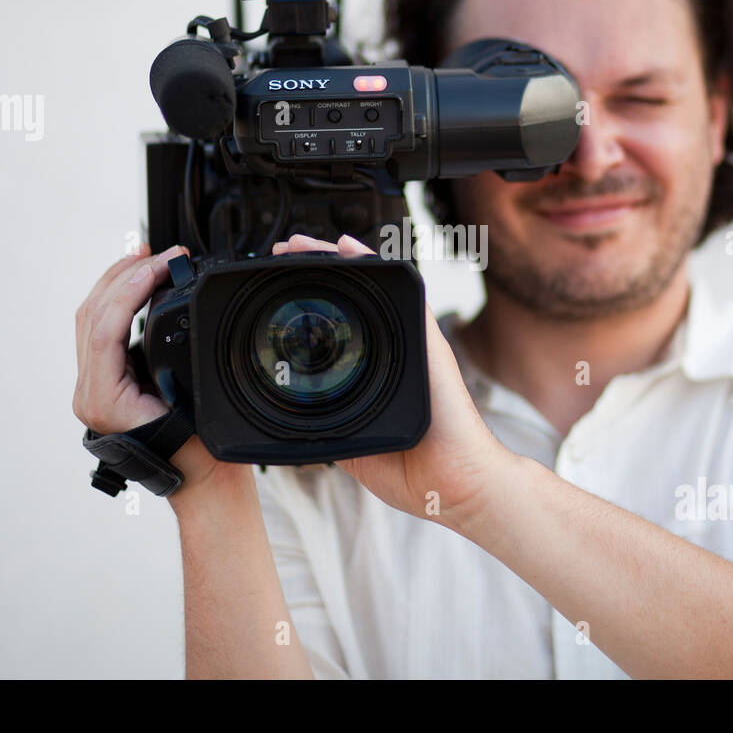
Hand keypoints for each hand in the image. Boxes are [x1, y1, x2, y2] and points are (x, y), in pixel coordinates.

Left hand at [72, 243, 235, 497]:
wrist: (202, 482)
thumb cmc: (202, 450)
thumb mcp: (193, 399)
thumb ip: (175, 358)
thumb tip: (172, 309)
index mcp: (103, 399)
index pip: (104, 326)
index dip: (131, 288)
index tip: (161, 263)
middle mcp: (89, 393)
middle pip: (91, 315)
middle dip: (124, 275)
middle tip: (157, 254)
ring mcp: (93, 388)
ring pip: (91, 319)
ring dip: (118, 283)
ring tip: (146, 259)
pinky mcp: (105, 382)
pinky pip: (101, 331)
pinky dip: (119, 302)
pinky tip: (138, 287)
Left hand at [270, 233, 515, 528]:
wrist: (455, 489)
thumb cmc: (416, 474)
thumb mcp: (354, 450)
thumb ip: (331, 430)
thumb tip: (298, 425)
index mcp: (377, 375)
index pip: (338, 328)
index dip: (309, 303)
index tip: (277, 288)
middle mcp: (395, 353)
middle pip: (354, 298)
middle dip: (316, 270)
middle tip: (283, 252)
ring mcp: (412, 345)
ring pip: (374, 288)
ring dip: (337, 260)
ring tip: (305, 243)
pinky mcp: (428, 343)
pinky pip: (403, 294)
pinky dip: (375, 267)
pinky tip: (349, 248)